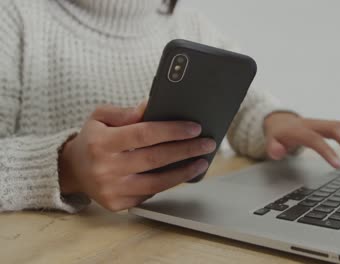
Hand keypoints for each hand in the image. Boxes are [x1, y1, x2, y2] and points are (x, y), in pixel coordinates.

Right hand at [59, 101, 215, 210]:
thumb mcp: (101, 117)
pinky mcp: (118, 204)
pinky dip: (169, 183)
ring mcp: (112, 190)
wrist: (73, 169)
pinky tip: (182, 173)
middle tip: (207, 143)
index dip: (172, 131)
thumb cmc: (92, 139)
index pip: (144, 134)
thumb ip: (126, 112)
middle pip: (155, 159)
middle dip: (186, 150)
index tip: (194, 128)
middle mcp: (105, 168)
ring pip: (157, 182)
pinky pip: (150, 193)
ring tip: (202, 161)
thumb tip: (152, 106)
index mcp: (101, 143)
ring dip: (184, 172)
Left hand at [263, 112, 339, 167]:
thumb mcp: (270, 142)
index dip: (328, 151)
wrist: (280, 121)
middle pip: (337, 128)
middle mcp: (314, 124)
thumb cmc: (278, 135)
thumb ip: (273, 148)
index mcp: (299, 129)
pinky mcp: (329, 125)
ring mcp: (323, 123)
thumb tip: (278, 152)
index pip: (316, 139)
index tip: (339, 166)